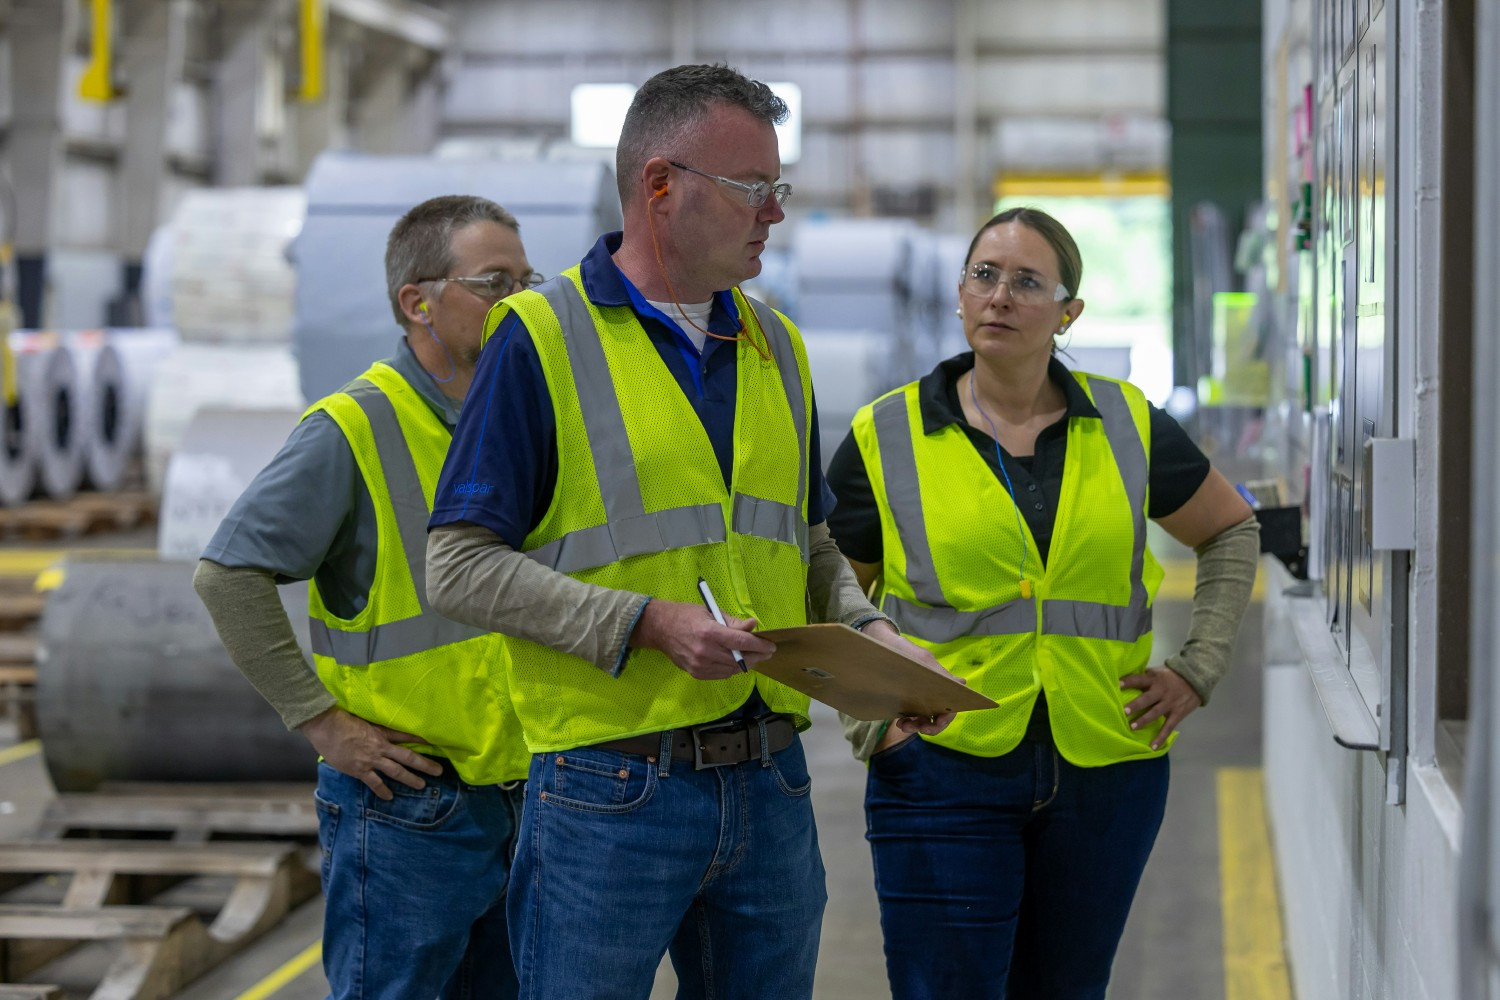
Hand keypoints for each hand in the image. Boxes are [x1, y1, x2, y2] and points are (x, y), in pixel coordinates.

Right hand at [297, 706, 441, 799]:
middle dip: (424, 764)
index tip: (433, 744)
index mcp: (382, 732)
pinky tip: (390, 797)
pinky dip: (383, 791)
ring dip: (410, 779)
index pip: (406, 736)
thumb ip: (373, 726)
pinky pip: (374, 783)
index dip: (421, 741)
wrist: (326, 726)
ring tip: (422, 785)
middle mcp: (381, 747)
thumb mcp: (363, 718)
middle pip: (408, 757)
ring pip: (396, 771)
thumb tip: (378, 728)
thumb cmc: (341, 719)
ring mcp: (371, 759)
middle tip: (439, 771)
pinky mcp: (359, 770)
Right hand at [631, 599, 776, 679]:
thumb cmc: (686, 615)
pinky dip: (732, 669)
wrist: (660, 629)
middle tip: (766, 652)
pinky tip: (737, 662)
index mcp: (710, 633)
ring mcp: (700, 665)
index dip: (760, 645)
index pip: (742, 643)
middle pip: (740, 659)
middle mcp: (705, 651)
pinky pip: (722, 675)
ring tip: (754, 656)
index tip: (771, 646)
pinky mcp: (696, 674)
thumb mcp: (711, 612)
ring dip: (746, 664)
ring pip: (733, 670)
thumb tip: (753, 626)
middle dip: (757, 656)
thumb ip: (733, 623)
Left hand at [862, 620, 962, 736]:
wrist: (878, 644)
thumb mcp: (920, 659)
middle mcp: (933, 692)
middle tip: (916, 728)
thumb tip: (962, 683)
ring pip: (925, 720)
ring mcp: (919, 698)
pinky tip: (899, 722)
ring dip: (916, 726)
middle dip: (929, 726)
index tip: (937, 722)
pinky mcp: (907, 701)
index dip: (946, 717)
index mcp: (940, 682)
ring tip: (903, 726)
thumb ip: (938, 672)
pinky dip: (908, 723)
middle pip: (938, 717)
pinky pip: (912, 718)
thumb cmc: (902, 650)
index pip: (951, 706)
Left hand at [1119, 666, 1202, 749]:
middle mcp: (1161, 691)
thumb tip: (1124, 678)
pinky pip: (1168, 727)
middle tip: (1124, 712)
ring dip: (1144, 720)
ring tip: (1132, 727)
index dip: (1129, 682)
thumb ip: (1144, 676)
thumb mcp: (1157, 672)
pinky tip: (1153, 746)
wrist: (1196, 680)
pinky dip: (1161, 737)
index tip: (1118, 685)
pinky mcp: (1177, 714)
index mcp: (1154, 679)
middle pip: (1147, 698)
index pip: (1139, 679)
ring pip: (1155, 713)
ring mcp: (1169, 703)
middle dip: (1136, 705)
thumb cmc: (1170, 676)